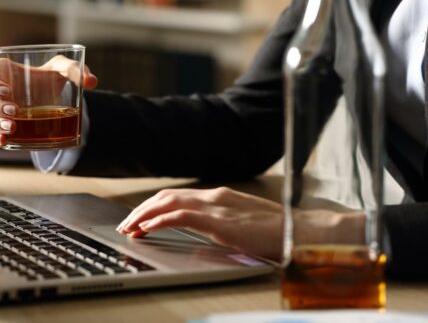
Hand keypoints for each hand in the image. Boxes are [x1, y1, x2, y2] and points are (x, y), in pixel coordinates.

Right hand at [0, 56, 97, 147]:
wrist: (55, 102)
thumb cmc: (52, 80)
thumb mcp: (63, 70)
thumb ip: (75, 70)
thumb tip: (91, 83)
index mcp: (1, 73)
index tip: (8, 91)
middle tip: (16, 112)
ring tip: (12, 127)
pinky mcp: (0, 130)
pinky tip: (3, 141)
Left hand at [117, 187, 365, 260]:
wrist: (302, 232)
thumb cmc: (277, 231)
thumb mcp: (243, 222)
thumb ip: (222, 221)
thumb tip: (204, 227)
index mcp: (220, 196)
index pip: (177, 196)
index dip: (153, 206)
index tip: (138, 219)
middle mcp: (215, 195)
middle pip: (167, 196)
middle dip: (142, 208)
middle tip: (126, 224)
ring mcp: (217, 206)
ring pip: (169, 203)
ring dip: (144, 215)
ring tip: (129, 228)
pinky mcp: (220, 221)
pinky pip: (181, 217)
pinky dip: (160, 221)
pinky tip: (147, 229)